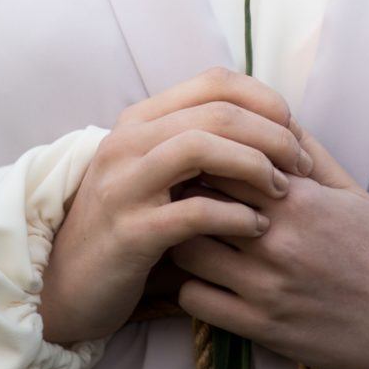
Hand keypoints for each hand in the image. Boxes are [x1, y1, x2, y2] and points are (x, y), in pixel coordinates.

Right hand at [39, 67, 314, 344]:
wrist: (68, 286)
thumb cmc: (130, 227)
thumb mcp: (157, 175)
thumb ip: (197, 145)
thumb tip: (268, 124)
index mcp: (140, 121)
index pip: (214, 82)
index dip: (264, 100)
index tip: (293, 131)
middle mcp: (128, 143)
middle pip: (215, 111)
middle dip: (271, 134)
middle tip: (301, 165)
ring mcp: (124, 185)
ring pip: (200, 147)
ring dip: (254, 165)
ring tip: (282, 192)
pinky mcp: (129, 232)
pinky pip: (193, 211)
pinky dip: (235, 215)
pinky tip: (256, 226)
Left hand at [170, 131, 368, 368]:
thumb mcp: (349, 191)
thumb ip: (307, 151)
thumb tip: (271, 114)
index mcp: (299, 199)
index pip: (223, 160)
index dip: (203, 157)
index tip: (198, 161)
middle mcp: (279, 240)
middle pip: (196, 200)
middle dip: (182, 194)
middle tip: (178, 194)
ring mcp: (267, 287)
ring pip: (187, 250)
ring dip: (181, 239)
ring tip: (188, 235)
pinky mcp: (261, 327)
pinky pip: (195, 300)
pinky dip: (190, 286)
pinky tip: (205, 277)